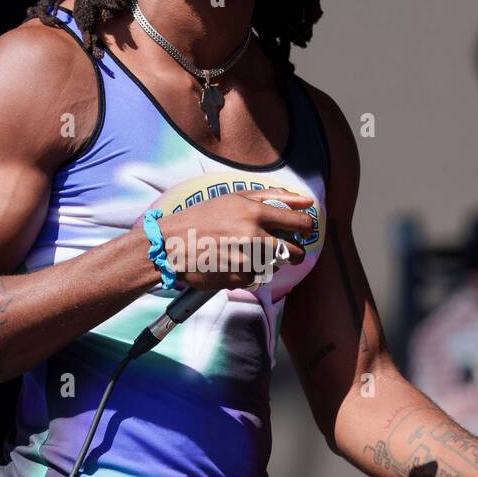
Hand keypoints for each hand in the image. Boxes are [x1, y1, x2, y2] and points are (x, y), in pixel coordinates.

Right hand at [156, 188, 313, 290]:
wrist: (170, 245)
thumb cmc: (202, 218)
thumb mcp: (233, 198)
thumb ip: (271, 197)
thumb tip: (305, 202)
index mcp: (255, 213)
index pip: (300, 223)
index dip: (306, 227)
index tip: (303, 230)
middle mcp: (254, 237)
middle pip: (296, 253)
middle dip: (293, 253)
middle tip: (281, 249)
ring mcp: (248, 260)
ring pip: (276, 266)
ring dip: (267, 262)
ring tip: (244, 253)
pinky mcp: (239, 279)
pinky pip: (256, 278)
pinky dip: (248, 273)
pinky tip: (230, 263)